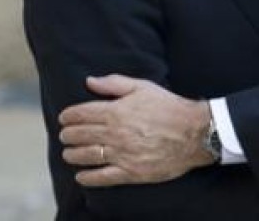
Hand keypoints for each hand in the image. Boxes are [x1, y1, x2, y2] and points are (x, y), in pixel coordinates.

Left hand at [58, 74, 213, 186]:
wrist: (194, 132)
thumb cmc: (169, 106)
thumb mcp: (143, 87)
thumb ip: (114, 83)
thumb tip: (89, 81)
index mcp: (116, 111)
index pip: (81, 114)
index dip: (69, 116)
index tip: (64, 118)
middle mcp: (115, 134)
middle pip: (80, 135)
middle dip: (68, 134)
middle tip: (65, 135)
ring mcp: (122, 154)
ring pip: (86, 156)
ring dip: (72, 154)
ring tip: (68, 153)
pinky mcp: (131, 172)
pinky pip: (102, 177)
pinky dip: (87, 177)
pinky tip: (81, 176)